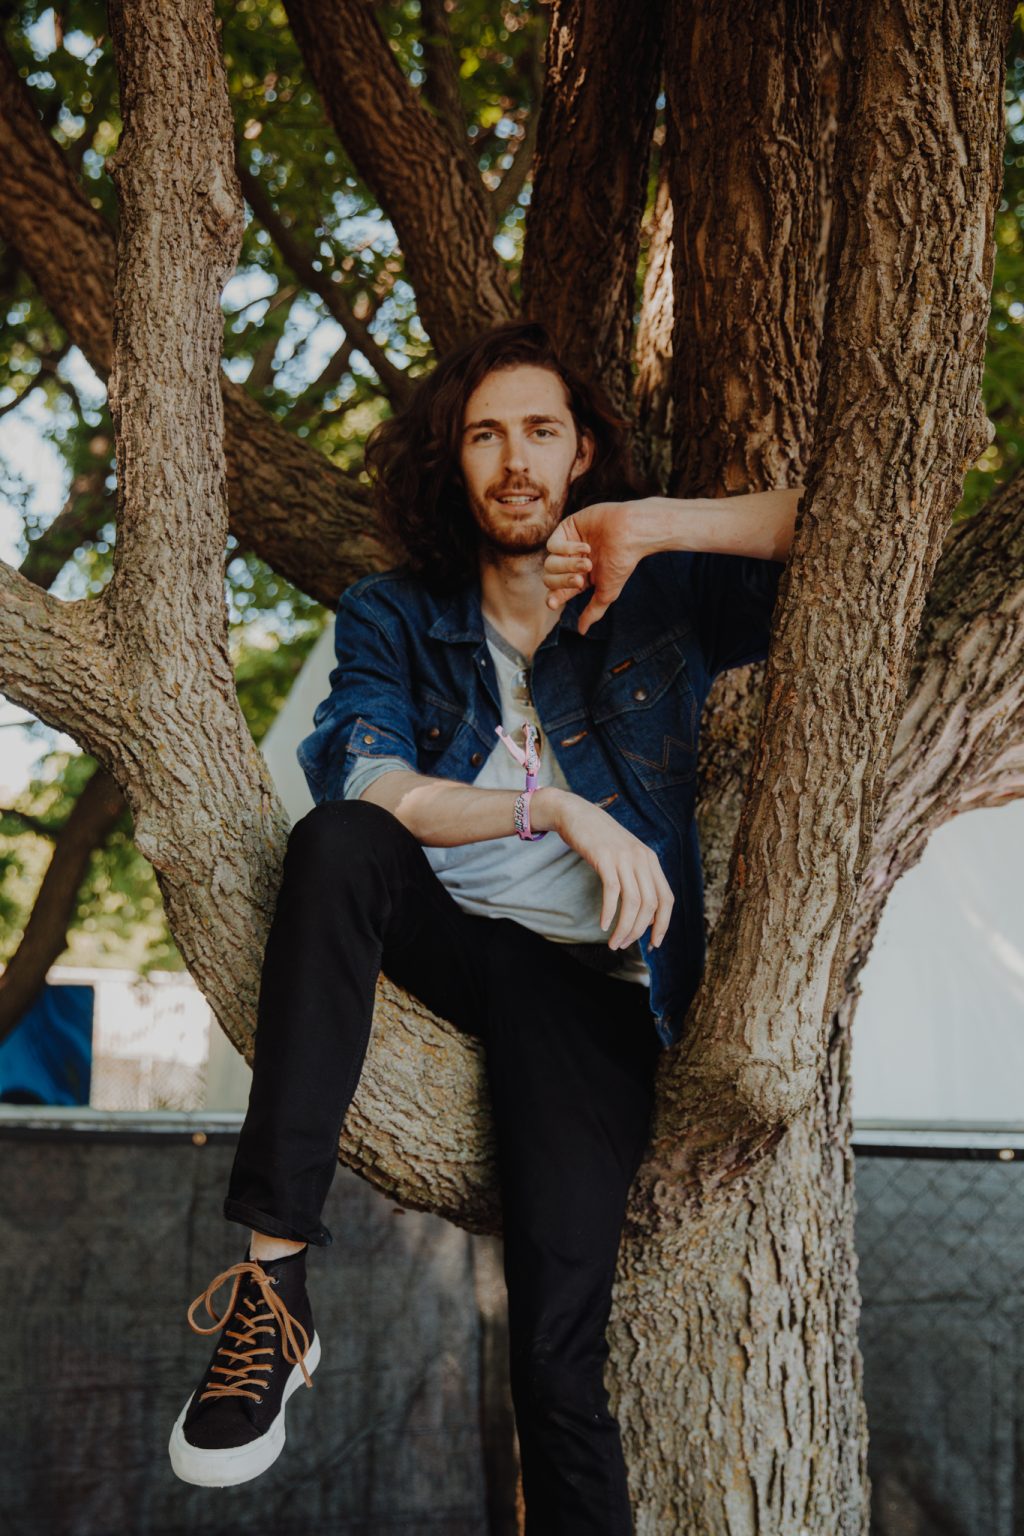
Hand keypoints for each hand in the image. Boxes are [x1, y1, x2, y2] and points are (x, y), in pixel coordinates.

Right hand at [533, 787, 673, 949]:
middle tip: (623, 945)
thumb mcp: (626, 856)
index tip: (653, 943)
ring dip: (624, 927)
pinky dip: (609, 912)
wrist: (577, 814)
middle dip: (639, 931)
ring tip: (614, 942)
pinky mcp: (605, 858)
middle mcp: (642, 859)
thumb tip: (646, 914)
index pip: (667, 899)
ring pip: (633, 902)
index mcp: (651, 861)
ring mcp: (624, 857)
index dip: (663, 924)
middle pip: (651, 905)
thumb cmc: (600, 840)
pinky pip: (612, 891)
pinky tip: (603, 925)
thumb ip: (638, 878)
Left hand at [543, 502, 643, 634]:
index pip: (558, 592)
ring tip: (588, 561)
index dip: (553, 597)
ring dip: (568, 565)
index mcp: (579, 578)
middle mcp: (571, 562)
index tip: (552, 603)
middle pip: (549, 578)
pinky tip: (586, 545)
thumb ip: (593, 611)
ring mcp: (567, 545)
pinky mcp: (566, 528)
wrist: (630, 533)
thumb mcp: (607, 592)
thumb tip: (582, 632)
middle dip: (563, 580)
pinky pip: (552, 545)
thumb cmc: (621, 563)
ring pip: (549, 563)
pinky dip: (567, 548)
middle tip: (580, 578)